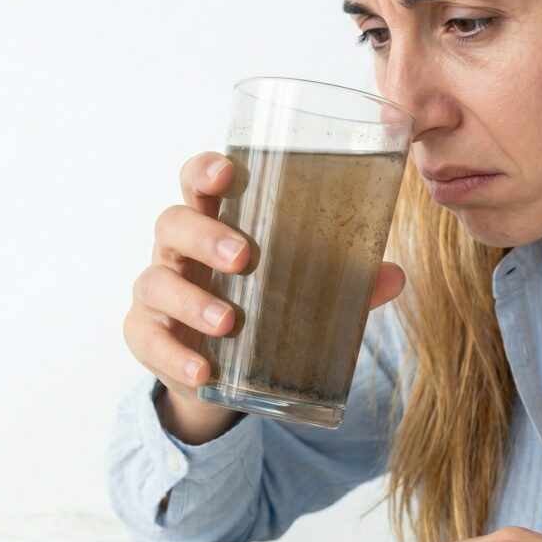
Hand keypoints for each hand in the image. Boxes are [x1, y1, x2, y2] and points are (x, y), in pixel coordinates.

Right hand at [123, 151, 406, 433]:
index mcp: (214, 223)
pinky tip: (203, 371)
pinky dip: (174, 356)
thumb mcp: (301, 289)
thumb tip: (395, 275)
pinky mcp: (146, 336)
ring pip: (155, 282)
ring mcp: (157, 292)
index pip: (198, 182)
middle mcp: (178, 251)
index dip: (205, 170)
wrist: (219, 369)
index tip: (225, 172)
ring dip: (191, 301)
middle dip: (204, 236)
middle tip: (242, 258)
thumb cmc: (260, 305)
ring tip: (228, 322)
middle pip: (172, 224)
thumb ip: (344, 281)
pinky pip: (148, 341)